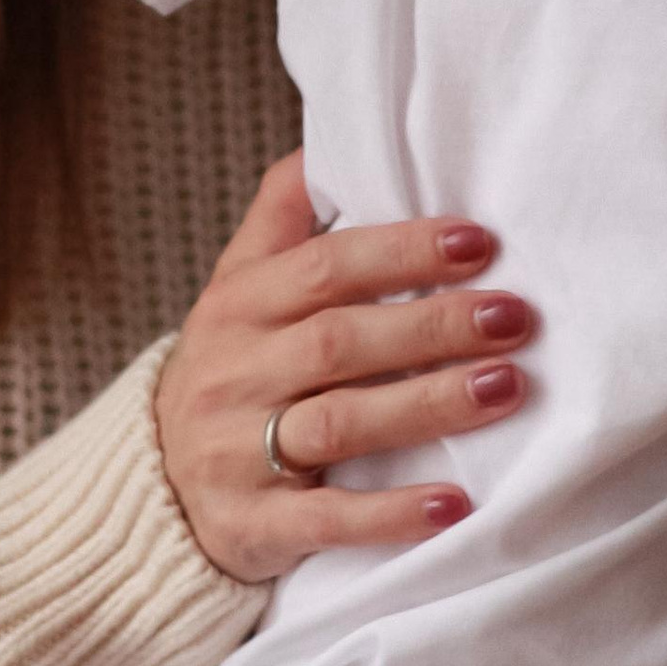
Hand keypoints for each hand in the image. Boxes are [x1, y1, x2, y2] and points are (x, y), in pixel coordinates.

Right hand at [157, 151, 536, 581]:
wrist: (149, 489)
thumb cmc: (228, 372)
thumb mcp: (236, 288)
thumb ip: (282, 219)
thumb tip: (327, 139)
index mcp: (238, 306)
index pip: (325, 268)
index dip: (403, 252)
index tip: (481, 243)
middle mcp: (235, 372)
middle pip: (339, 341)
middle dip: (433, 325)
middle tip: (517, 317)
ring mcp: (236, 452)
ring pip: (338, 423)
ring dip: (427, 406)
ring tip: (506, 388)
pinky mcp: (250, 525)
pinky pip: (324, 520)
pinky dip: (390, 514)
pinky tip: (456, 505)